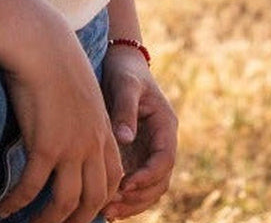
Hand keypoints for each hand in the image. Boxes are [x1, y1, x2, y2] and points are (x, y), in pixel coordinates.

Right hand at [0, 12, 122, 222]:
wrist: (42, 43)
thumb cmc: (54, 62)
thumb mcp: (79, 92)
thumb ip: (81, 117)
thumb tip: (69, 132)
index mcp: (103, 130)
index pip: (113, 178)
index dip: (102, 200)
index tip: (85, 210)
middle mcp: (92, 143)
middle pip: (93, 199)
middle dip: (77, 221)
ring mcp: (71, 146)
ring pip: (65, 203)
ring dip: (46, 222)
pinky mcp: (46, 145)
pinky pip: (32, 188)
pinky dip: (18, 204)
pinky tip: (4, 210)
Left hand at [101, 45, 177, 219]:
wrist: (120, 61)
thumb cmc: (124, 70)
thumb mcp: (125, 84)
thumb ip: (126, 110)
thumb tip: (125, 139)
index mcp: (166, 124)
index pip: (165, 159)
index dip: (148, 175)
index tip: (126, 184)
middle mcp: (161, 142)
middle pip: (160, 181)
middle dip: (138, 197)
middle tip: (112, 205)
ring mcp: (149, 151)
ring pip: (150, 188)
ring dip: (131, 203)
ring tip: (106, 212)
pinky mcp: (136, 156)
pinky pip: (136, 184)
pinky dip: (124, 198)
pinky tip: (105, 206)